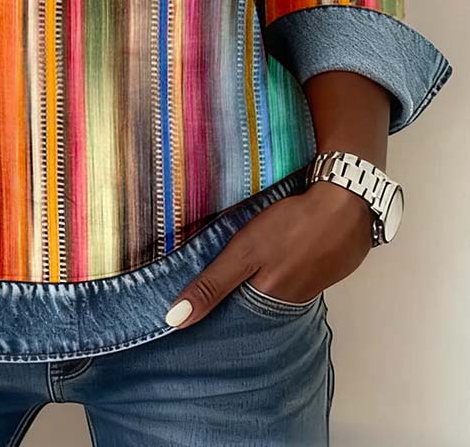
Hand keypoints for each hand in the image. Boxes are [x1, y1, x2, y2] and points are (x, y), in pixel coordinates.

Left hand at [164, 179, 375, 327]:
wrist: (348, 203)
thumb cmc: (293, 226)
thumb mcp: (245, 252)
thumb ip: (212, 284)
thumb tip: (175, 319)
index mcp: (269, 300)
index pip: (234, 317)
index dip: (214, 313)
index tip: (189, 313)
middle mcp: (291, 299)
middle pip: (255, 304)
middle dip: (234, 299)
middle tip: (208, 289)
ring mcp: (311, 283)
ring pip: (276, 289)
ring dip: (259, 282)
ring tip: (239, 271)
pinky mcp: (323, 266)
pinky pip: (295, 274)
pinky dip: (281, 268)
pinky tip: (275, 255)